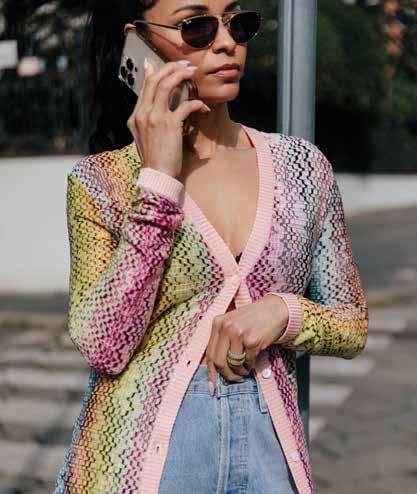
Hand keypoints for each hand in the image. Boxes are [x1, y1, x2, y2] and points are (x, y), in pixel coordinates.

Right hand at [127, 59, 209, 179]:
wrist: (157, 177)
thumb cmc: (155, 161)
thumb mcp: (144, 139)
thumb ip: (148, 121)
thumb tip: (155, 107)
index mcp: (135, 117)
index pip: (145, 87)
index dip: (156, 72)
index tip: (168, 66)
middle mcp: (142, 114)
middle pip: (154, 80)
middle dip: (170, 68)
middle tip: (184, 65)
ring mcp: (154, 118)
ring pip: (166, 85)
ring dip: (180, 75)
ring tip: (192, 73)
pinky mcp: (169, 125)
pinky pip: (186, 105)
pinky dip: (197, 103)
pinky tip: (203, 107)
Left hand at [206, 294, 288, 392]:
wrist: (274, 310)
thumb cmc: (252, 320)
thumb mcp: (232, 324)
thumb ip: (222, 341)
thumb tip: (212, 367)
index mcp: (217, 323)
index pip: (209, 352)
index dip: (210, 372)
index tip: (213, 386)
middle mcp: (226, 327)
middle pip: (219, 361)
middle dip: (227, 375)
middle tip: (235, 379)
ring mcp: (238, 333)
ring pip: (233, 364)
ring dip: (240, 371)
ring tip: (246, 368)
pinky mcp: (252, 341)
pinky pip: (248, 362)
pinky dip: (250, 366)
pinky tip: (253, 359)